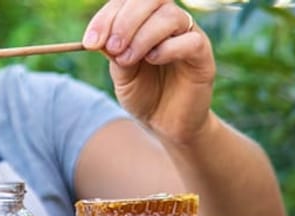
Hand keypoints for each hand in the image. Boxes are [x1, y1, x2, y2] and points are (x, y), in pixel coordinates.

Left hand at [81, 0, 215, 143]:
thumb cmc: (144, 94)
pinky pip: (190, 41)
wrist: (165, 124)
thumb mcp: (120, 72)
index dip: (106, 17)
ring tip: (128, 59)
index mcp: (145, 20)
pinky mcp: (203, 56)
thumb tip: (102, 36)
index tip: (90, 43)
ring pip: (170, 16)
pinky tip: (153, 60)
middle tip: (112, 48)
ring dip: (142, 36)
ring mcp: (188, 36)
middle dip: (124, 21)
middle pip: (150, 0)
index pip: (127, 1)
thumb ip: (114, 51)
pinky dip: (167, 48)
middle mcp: (169, 22)